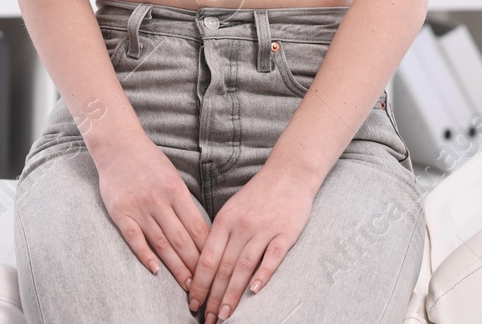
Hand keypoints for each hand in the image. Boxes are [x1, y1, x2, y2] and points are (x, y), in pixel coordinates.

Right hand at [93, 135, 210, 293]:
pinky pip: (134, 238)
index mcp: (176, 190)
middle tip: (206, 286)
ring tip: (188, 286)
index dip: (208, 250)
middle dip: (196, 265)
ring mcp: (139, 208)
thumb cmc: (148, 161)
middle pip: (182, 239)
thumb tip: (201, 231)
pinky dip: (145, 255)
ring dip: (176, 267)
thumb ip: (184, 202)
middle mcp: (159, 201)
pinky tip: (155, 270)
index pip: (197, 227)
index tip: (218, 268)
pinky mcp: (120, 212)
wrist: (117, 145)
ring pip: (161, 243)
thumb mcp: (173, 176)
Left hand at [188, 167, 313, 320]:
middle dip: (213, 297)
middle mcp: (241, 226)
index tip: (193, 303)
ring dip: (232, 294)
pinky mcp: (285, 233)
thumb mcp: (232, 210)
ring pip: (243, 267)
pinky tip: (254, 291)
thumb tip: (205, 266)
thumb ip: (220, 235)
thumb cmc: (258, 194)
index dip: (199, 284)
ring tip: (225, 314)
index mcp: (224, 220)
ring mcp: (263, 230)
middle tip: (207, 319)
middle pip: (223, 267)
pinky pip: (272, 257)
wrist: (288, 174)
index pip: (206, 258)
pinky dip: (263, 275)